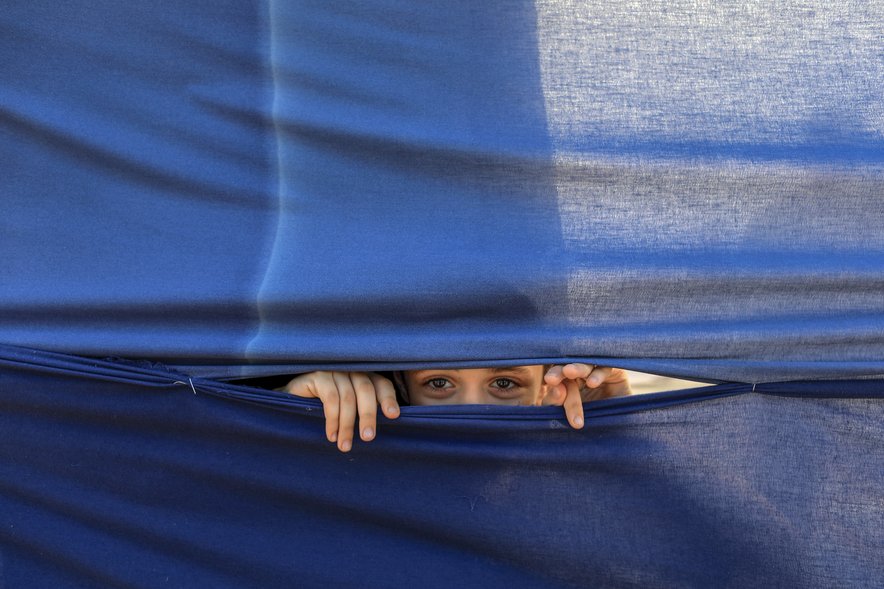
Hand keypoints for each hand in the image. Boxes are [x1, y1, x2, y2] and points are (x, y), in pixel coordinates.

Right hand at [280, 371, 399, 451]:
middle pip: (366, 390)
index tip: (393, 416)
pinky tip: (331, 434)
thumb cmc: (323, 409)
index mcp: (363, 377)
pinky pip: (330, 398)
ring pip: (348, 397)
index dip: (388, 398)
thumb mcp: (347, 411)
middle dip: (368, 416)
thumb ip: (363, 413)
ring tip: (345, 445)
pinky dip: (332, 419)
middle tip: (368, 438)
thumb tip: (377, 431)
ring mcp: (333, 371)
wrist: (290, 402)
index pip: (381, 384)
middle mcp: (350, 371)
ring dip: (347, 424)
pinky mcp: (317, 376)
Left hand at [542, 364, 630, 428]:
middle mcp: (583, 374)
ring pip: (585, 365)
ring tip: (569, 372)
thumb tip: (554, 389)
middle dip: (560, 371)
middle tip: (552, 377)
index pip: (558, 377)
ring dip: (577, 367)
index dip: (553, 378)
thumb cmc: (592, 421)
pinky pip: (605, 368)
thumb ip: (557, 402)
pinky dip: (598, 374)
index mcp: (569, 382)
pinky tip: (592, 383)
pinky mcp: (616, 371)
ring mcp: (599, 371)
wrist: (620, 431)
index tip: (549, 381)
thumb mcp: (570, 414)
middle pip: (569, 367)